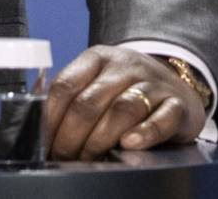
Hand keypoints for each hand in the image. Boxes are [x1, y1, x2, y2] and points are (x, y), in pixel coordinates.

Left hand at [43, 46, 204, 159]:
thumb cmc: (126, 88)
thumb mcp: (97, 80)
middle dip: (71, 135)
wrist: (177, 82)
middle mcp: (124, 66)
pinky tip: (129, 144)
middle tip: (64, 156)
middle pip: (90, 101)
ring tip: (90, 157)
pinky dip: (144, 133)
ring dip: (100, 138)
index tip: (44, 141)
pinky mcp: (178, 104)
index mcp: (97, 58)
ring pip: (122, 109)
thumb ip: (72, 96)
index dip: (50, 117)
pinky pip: (161, 118)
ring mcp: (153, 83)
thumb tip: (39, 126)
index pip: (65, 85)